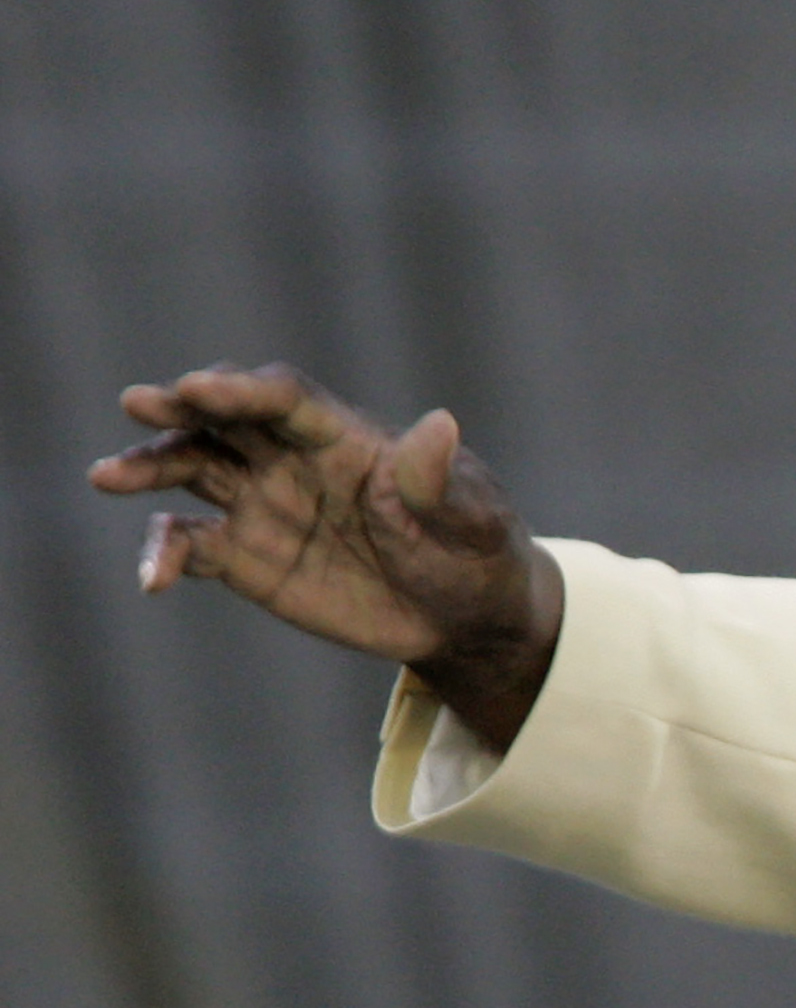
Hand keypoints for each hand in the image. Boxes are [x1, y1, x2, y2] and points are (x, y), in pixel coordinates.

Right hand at [87, 363, 562, 749]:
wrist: (465, 617)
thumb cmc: (475, 551)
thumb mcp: (471, 518)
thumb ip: (441, 479)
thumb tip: (439, 426)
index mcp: (343, 438)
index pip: (283, 400)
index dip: (242, 391)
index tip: (200, 389)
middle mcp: (291, 459)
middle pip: (224, 421)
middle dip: (181, 410)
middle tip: (140, 404)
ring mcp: (262, 503)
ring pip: (192, 469)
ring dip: (150, 469)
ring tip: (107, 477)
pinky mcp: (246, 556)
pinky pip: (191, 546)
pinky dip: (164, 555)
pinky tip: (153, 580)